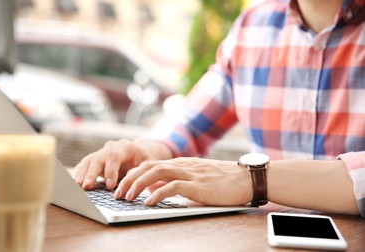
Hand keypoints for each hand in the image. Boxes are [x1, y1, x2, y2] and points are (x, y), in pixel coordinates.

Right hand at [73, 139, 149, 189]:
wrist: (140, 156)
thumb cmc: (144, 162)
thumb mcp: (146, 166)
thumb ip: (139, 172)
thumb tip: (129, 182)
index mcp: (125, 147)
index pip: (114, 156)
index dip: (111, 170)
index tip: (110, 186)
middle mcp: (111, 147)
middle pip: (98, 157)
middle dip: (92, 173)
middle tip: (87, 186)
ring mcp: (102, 152)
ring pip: (89, 160)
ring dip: (82, 173)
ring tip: (77, 185)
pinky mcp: (95, 159)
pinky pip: (85, 164)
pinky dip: (79, 173)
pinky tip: (75, 183)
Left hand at [114, 157, 252, 205]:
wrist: (246, 179)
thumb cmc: (224, 181)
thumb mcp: (197, 179)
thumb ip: (177, 181)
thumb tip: (156, 190)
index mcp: (182, 163)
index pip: (151, 164)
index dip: (134, 173)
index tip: (123, 185)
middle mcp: (183, 165)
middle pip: (149, 166)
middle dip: (130, 178)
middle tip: (118, 192)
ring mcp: (190, 173)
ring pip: (157, 172)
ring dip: (138, 184)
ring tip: (127, 197)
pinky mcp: (197, 184)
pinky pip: (172, 186)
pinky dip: (157, 193)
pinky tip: (148, 202)